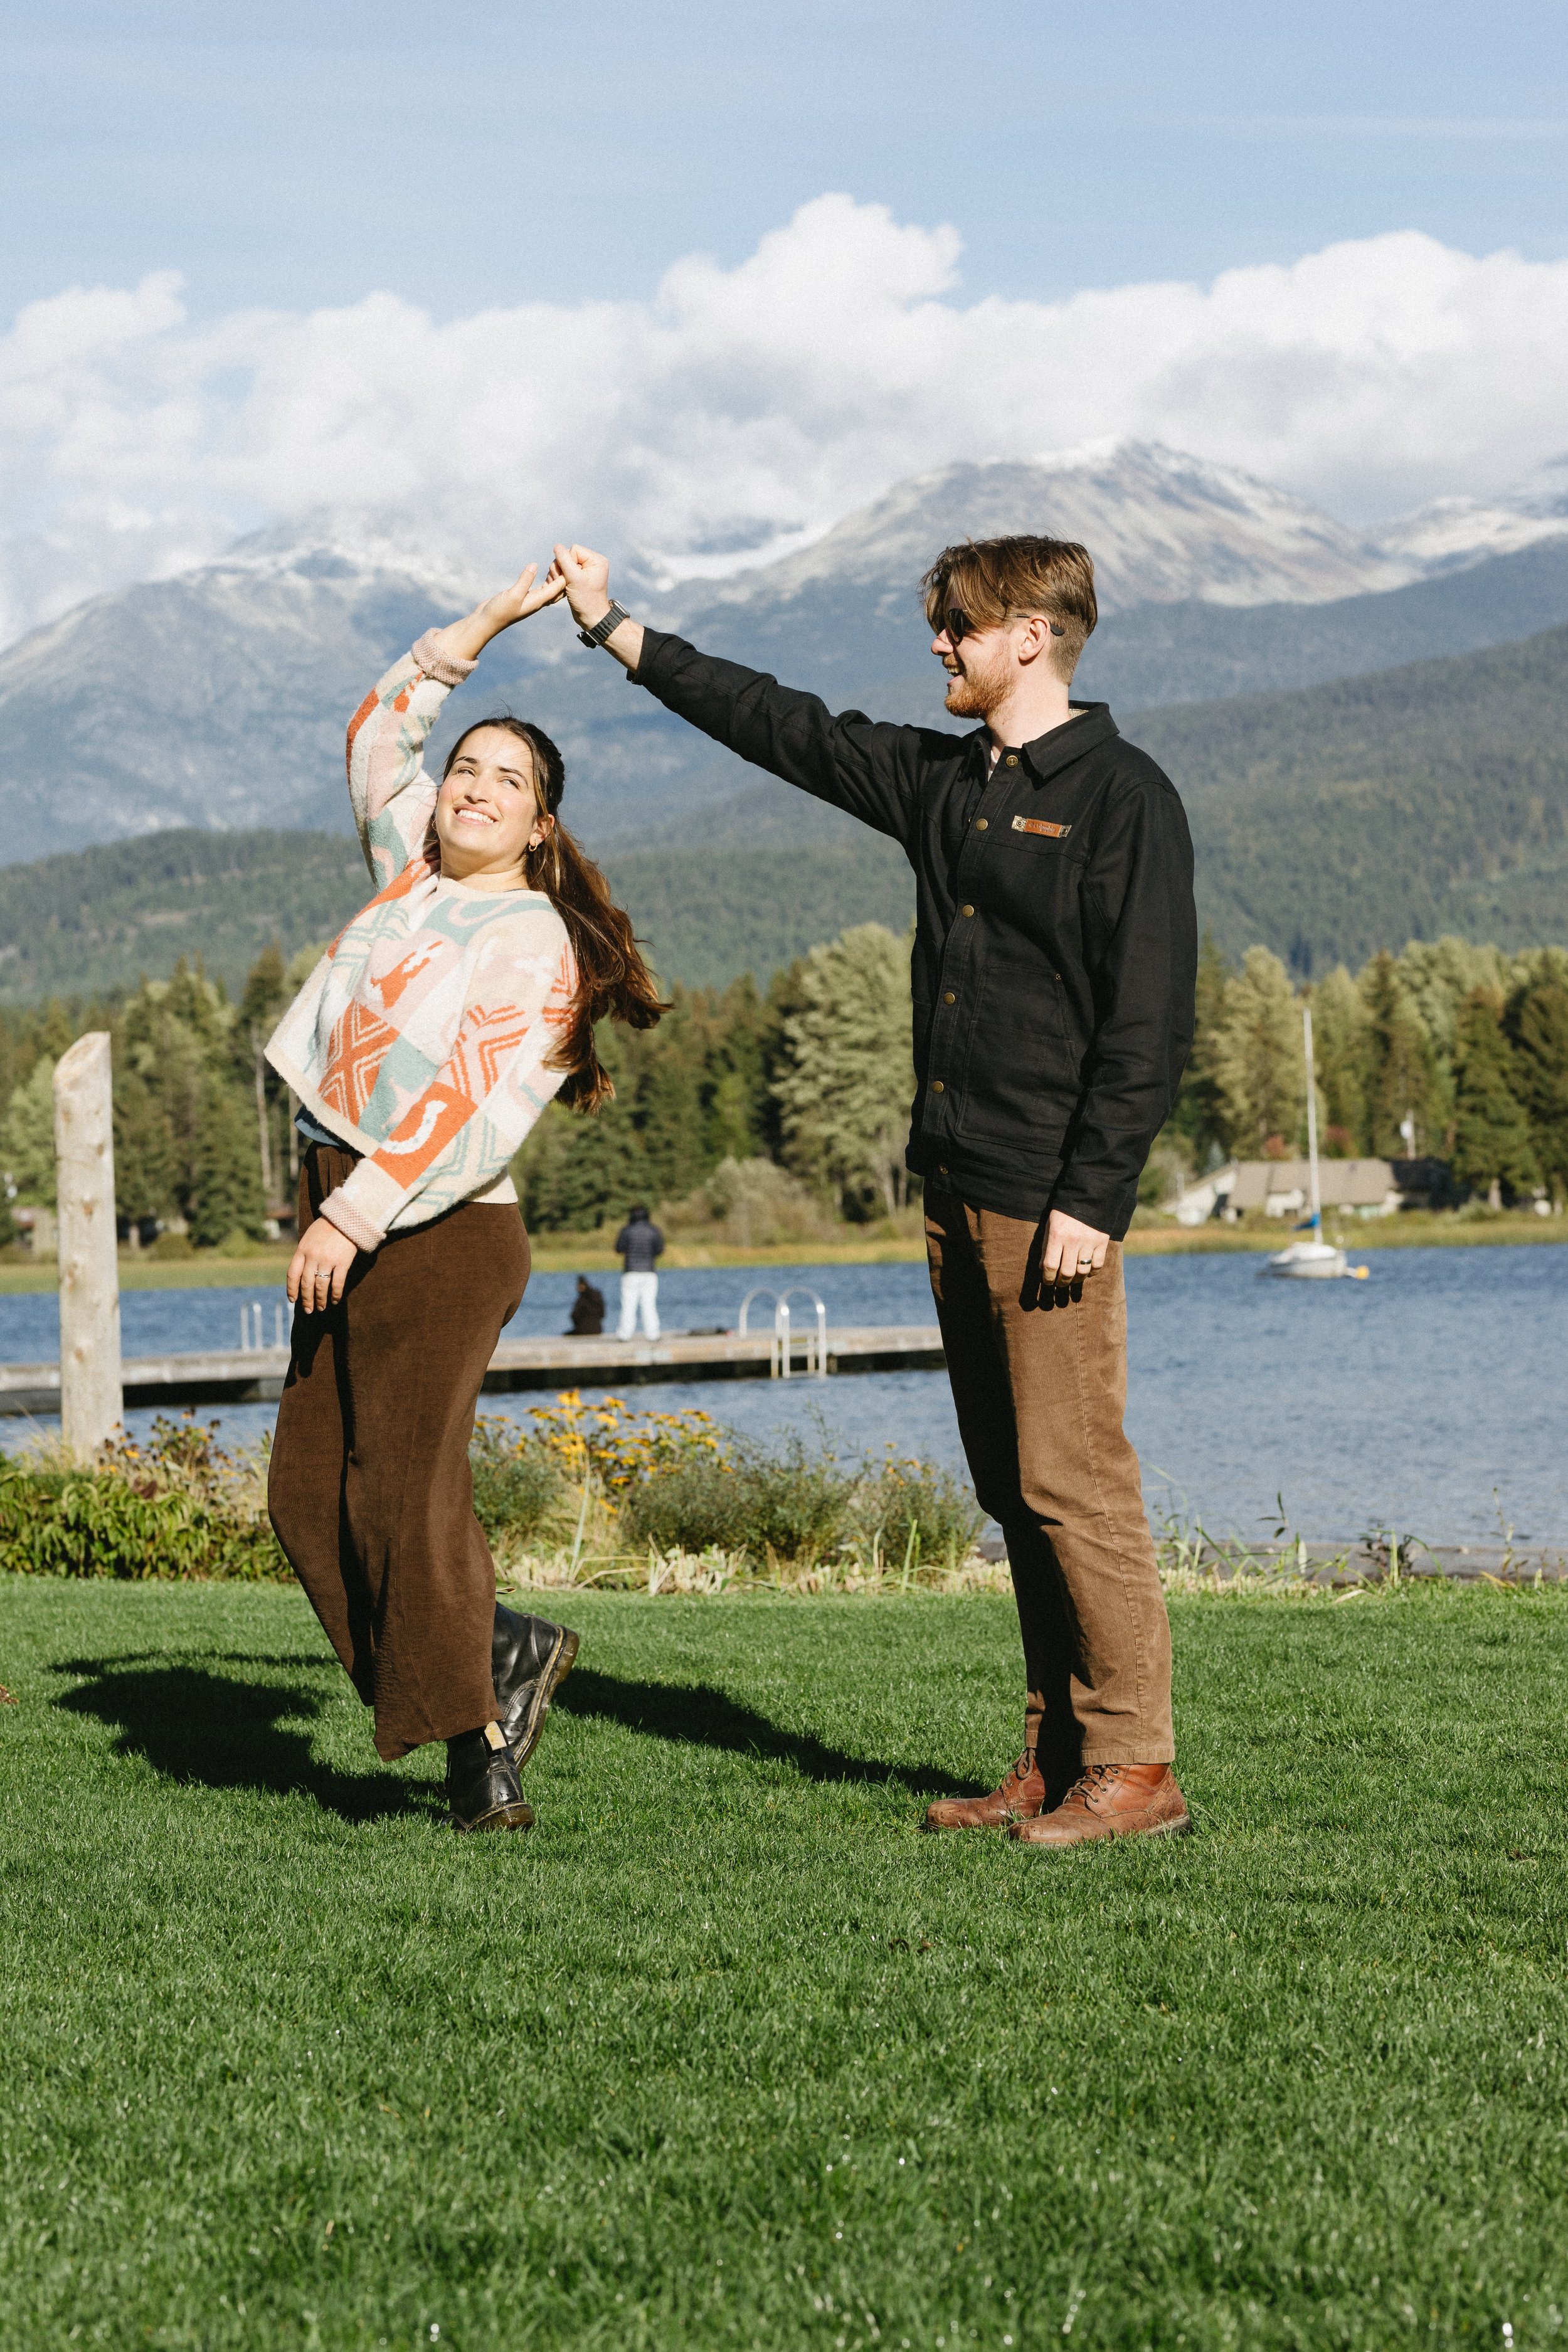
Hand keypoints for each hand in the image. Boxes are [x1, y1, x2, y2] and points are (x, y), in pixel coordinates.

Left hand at [286, 1217, 358, 1312]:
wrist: (348, 1217)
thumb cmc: (328, 1227)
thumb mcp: (310, 1237)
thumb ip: (305, 1253)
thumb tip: (301, 1274)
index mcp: (302, 1249)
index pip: (292, 1274)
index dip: (291, 1289)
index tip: (293, 1300)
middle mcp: (313, 1256)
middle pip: (306, 1283)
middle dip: (306, 1299)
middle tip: (308, 1310)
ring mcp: (328, 1259)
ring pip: (320, 1286)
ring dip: (320, 1300)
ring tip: (321, 1308)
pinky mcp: (343, 1262)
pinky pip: (337, 1283)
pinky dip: (335, 1294)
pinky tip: (335, 1301)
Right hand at [425, 563, 567, 667]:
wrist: (487, 622)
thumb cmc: (499, 611)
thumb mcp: (513, 594)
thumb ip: (524, 580)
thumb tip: (535, 565)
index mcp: (537, 601)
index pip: (557, 588)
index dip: (565, 575)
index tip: (572, 563)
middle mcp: (536, 601)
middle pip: (556, 590)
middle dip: (564, 578)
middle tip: (569, 564)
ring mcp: (529, 600)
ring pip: (548, 589)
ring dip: (555, 579)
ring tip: (560, 567)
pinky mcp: (522, 598)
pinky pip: (539, 589)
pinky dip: (544, 581)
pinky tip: (544, 574)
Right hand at [548, 543, 611, 630]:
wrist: (591, 618)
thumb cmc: (586, 600)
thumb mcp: (574, 578)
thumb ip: (565, 560)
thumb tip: (557, 546)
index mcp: (596, 560)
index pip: (573, 549)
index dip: (567, 562)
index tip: (570, 577)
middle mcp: (591, 563)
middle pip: (566, 556)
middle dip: (561, 570)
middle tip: (564, 584)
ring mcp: (583, 571)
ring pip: (562, 565)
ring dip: (558, 576)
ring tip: (563, 588)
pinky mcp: (577, 578)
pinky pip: (563, 573)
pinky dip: (559, 580)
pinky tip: (561, 590)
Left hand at [1040, 1208, 1109, 1287]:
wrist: (1088, 1196)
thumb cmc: (1064, 1212)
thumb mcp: (1050, 1225)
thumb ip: (1045, 1246)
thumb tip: (1043, 1268)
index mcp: (1057, 1235)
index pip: (1050, 1265)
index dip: (1047, 1278)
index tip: (1047, 1281)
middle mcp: (1073, 1240)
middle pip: (1066, 1272)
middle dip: (1061, 1282)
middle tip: (1060, 1283)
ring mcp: (1089, 1242)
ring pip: (1082, 1271)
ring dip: (1076, 1280)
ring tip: (1073, 1279)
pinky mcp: (1102, 1242)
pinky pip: (1098, 1265)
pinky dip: (1092, 1272)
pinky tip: (1087, 1272)